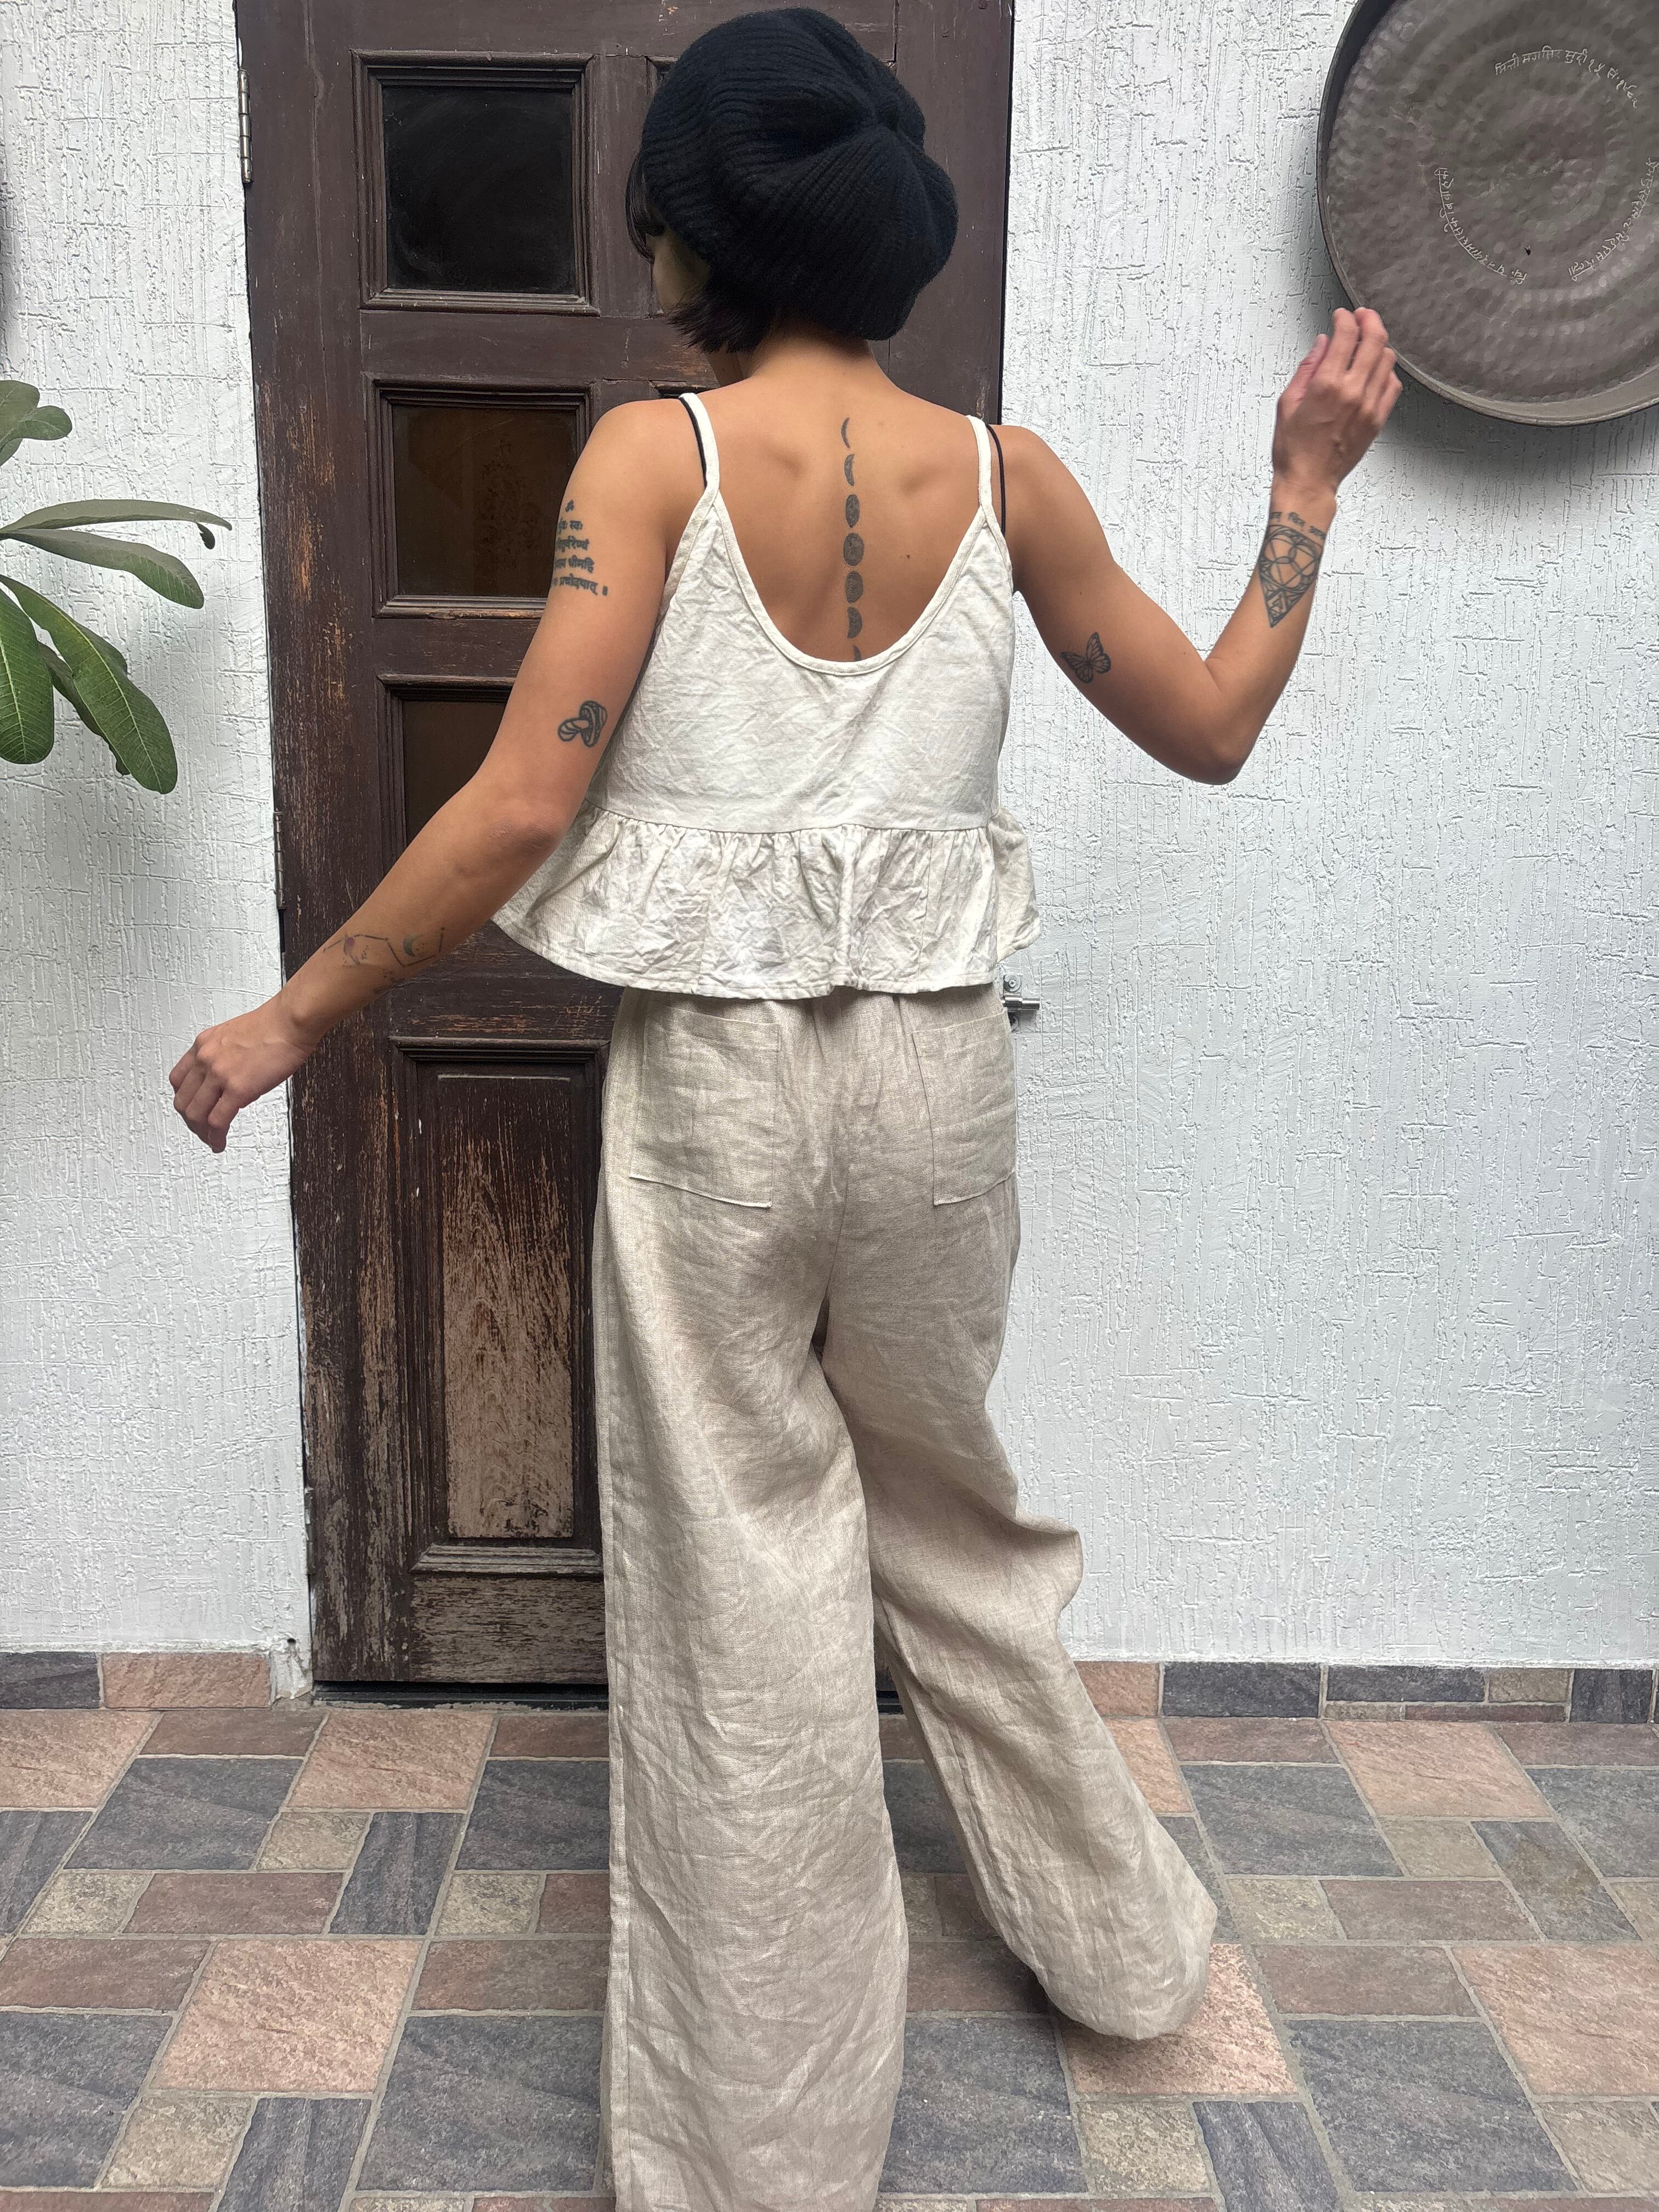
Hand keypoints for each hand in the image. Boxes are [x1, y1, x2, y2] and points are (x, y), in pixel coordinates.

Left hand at [169, 994, 315, 1152]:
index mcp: (203, 1045)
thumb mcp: (234, 1035)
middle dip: (190, 1121)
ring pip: (195, 1114)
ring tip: (211, 1140)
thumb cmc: (273, 1025)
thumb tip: (230, 1079)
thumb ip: (224, 1056)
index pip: (178, 1079)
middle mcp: (205, 1059)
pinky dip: (215, 1137)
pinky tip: (220, 1142)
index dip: (184, 1099)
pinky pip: (217, 1121)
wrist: (290, 1021)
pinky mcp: (237, 1089)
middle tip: (200, 1130)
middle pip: (182, 1100)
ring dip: (201, 1133)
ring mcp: (219, 1074)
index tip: (193, 1108)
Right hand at [1272, 307, 1400, 494]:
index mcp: (1326, 385)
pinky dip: (1386, 372)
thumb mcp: (1287, 403)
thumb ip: (1307, 368)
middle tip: (1362, 317)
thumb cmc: (1293, 448)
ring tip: (1367, 344)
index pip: (1346, 336)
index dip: (1345, 319)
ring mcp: (1369, 406)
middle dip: (1369, 320)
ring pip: (1387, 359)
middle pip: (1375, 340)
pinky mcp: (1377, 420)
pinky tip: (1374, 372)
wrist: (1309, 481)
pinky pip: (1392, 385)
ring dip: (1378, 345)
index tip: (1341, 316)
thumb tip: (1322, 343)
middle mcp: (1352, 392)